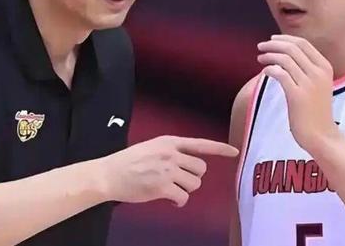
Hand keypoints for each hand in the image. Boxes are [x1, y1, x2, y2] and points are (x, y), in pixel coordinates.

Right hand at [99, 135, 238, 206]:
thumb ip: (171, 152)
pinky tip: (169, 199)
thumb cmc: (129, 162)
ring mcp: (167, 171)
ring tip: (170, 188)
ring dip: (185, 189)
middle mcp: (171, 154)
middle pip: (201, 168)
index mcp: (169, 142)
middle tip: (179, 180)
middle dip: (193, 176)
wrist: (109, 174)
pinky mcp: (162, 187)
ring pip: (194, 184)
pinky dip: (179, 201)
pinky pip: (183, 198)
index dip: (220, 149)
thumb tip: (188, 165)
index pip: (200, 144)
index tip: (235, 152)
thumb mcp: (152, 147)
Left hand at [257, 35, 337, 151]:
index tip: (272, 39)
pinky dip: (270, 69)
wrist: (322, 135)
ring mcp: (309, 84)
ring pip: (285, 59)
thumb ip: (306, 70)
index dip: (285, 38)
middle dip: (274, 44)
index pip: (303, 43)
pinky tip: (265, 71)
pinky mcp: (298, 95)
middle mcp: (319, 72)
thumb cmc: (316, 111)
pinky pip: (281, 74)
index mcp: (325, 67)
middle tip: (260, 46)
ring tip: (260, 58)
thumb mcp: (317, 85)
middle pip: (293, 48)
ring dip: (269, 55)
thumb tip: (284, 56)